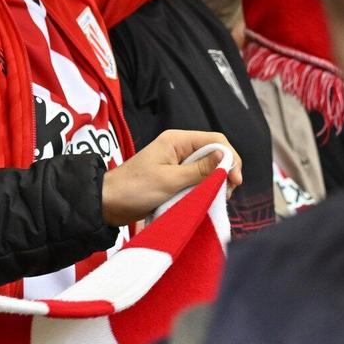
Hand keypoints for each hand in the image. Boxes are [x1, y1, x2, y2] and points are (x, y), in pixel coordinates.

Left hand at [101, 131, 241, 228]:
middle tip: (224, 193)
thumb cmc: (134, 189)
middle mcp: (179, 148)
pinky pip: (198, 180)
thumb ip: (199, 170)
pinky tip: (205, 199)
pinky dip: (205, 189)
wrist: (109, 203)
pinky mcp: (175, 178)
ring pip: (208, 169)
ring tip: (215, 198)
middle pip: (215, 154)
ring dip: (215, 182)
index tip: (234, 181)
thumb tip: (225, 156)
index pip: (215, 140)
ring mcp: (177, 163)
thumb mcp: (169, 180)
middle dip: (225, 172)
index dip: (230, 158)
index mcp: (176, 140)